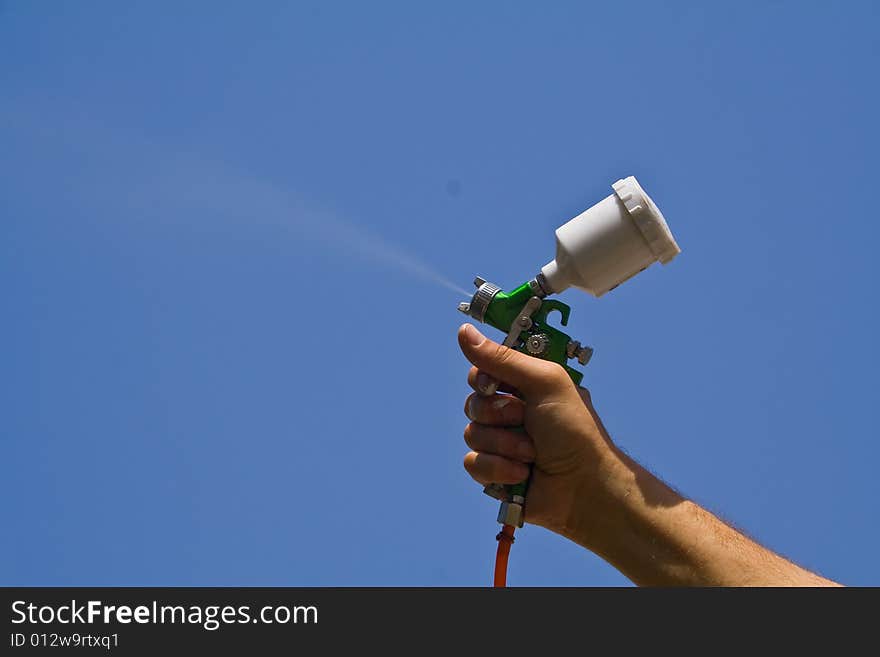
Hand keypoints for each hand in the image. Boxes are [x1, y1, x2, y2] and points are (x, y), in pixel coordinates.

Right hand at [458, 323, 617, 542]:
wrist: (585, 486)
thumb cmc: (575, 430)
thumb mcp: (543, 382)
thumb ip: (502, 358)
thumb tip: (463, 331)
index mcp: (523, 386)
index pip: (481, 372)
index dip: (484, 380)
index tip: (497, 386)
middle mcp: (510, 411)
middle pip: (472, 403)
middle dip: (499, 415)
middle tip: (527, 421)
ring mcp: (501, 442)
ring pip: (471, 434)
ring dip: (504, 445)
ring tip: (532, 454)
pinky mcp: (494, 472)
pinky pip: (472, 463)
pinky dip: (498, 469)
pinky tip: (523, 474)